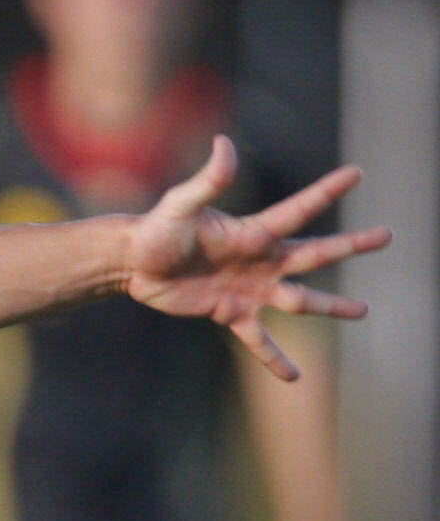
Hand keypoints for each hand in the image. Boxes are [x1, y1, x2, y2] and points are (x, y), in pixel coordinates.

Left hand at [124, 138, 390, 378]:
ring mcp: (250, 289)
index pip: (298, 209)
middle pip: (315, 254)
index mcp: (255, 232)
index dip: (327, 192)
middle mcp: (261, 260)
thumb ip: (208, 180)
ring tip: (363, 311)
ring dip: (331, 305)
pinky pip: (258, 340)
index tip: (358, 173)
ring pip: (300, 300)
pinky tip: (294, 377)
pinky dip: (274, 358)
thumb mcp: (182, 204)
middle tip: (387, 236)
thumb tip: (223, 144)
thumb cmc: (158, 230)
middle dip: (352, 246)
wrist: (134, 263)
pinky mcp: (231, 314)